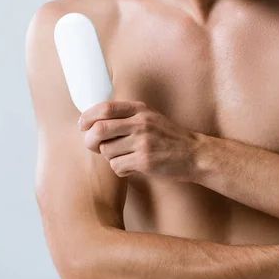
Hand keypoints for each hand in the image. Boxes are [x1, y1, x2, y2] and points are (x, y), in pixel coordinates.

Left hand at [78, 101, 201, 180]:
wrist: (195, 154)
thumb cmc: (169, 138)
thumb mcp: (151, 117)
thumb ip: (127, 116)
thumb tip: (94, 122)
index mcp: (140, 110)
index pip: (105, 108)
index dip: (88, 117)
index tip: (83, 126)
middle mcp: (141, 123)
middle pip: (99, 129)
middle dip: (90, 140)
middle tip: (93, 146)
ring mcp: (143, 142)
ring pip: (107, 151)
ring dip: (110, 157)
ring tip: (124, 157)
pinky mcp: (145, 161)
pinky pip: (117, 166)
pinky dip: (120, 169)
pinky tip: (132, 167)